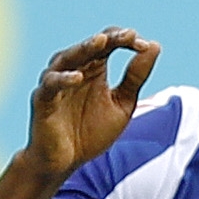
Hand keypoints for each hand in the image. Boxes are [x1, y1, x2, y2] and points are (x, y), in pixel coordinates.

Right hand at [21, 30, 159, 180]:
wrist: (66, 163)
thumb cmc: (91, 132)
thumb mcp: (122, 104)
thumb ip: (135, 78)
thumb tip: (155, 46)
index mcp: (94, 68)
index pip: (110, 43)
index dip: (126, 41)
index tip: (145, 47)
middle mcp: (74, 69)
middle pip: (91, 45)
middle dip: (110, 39)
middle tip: (129, 35)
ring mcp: (57, 83)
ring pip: (68, 57)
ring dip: (84, 48)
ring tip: (101, 41)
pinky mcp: (43, 100)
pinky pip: (51, 85)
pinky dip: (62, 79)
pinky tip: (77, 78)